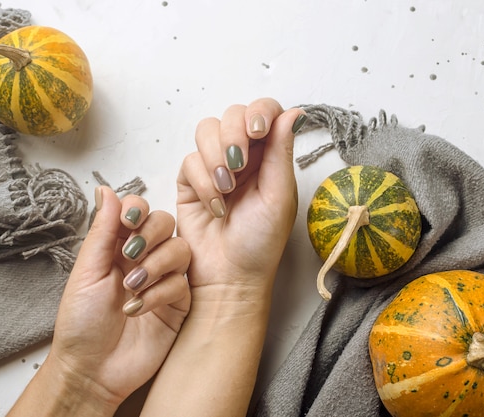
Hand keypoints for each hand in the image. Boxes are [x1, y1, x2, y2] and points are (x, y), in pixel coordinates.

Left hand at [9, 186, 190, 415]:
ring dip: (155, 265)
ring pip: (180, 250)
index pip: (138, 212)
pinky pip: (182, 283)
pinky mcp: (179, 302)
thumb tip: (106, 190)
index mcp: (118, 247)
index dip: (137, 210)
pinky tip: (137, 309)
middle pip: (165, 224)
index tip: (127, 222)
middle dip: (150, 235)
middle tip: (130, 255)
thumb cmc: (82, 323)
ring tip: (131, 288)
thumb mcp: (87, 272)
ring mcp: (164, 279)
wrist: (93, 369)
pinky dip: (160, 293)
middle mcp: (145, 258)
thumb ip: (102, 231)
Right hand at [177, 98, 306, 294]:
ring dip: (215, 158)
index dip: (259, 112)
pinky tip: (215, 207)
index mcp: (270, 156)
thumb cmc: (261, 242)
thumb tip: (294, 112)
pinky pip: (189, 160)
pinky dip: (202, 183)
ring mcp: (215, 165)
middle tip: (238, 164)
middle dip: (233, 136)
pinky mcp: (190, 180)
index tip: (257, 131)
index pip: (265, 112)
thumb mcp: (279, 197)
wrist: (230, 275)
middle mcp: (244, 156)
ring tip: (226, 190)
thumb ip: (281, 152)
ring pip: (206, 131)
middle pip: (232, 115)